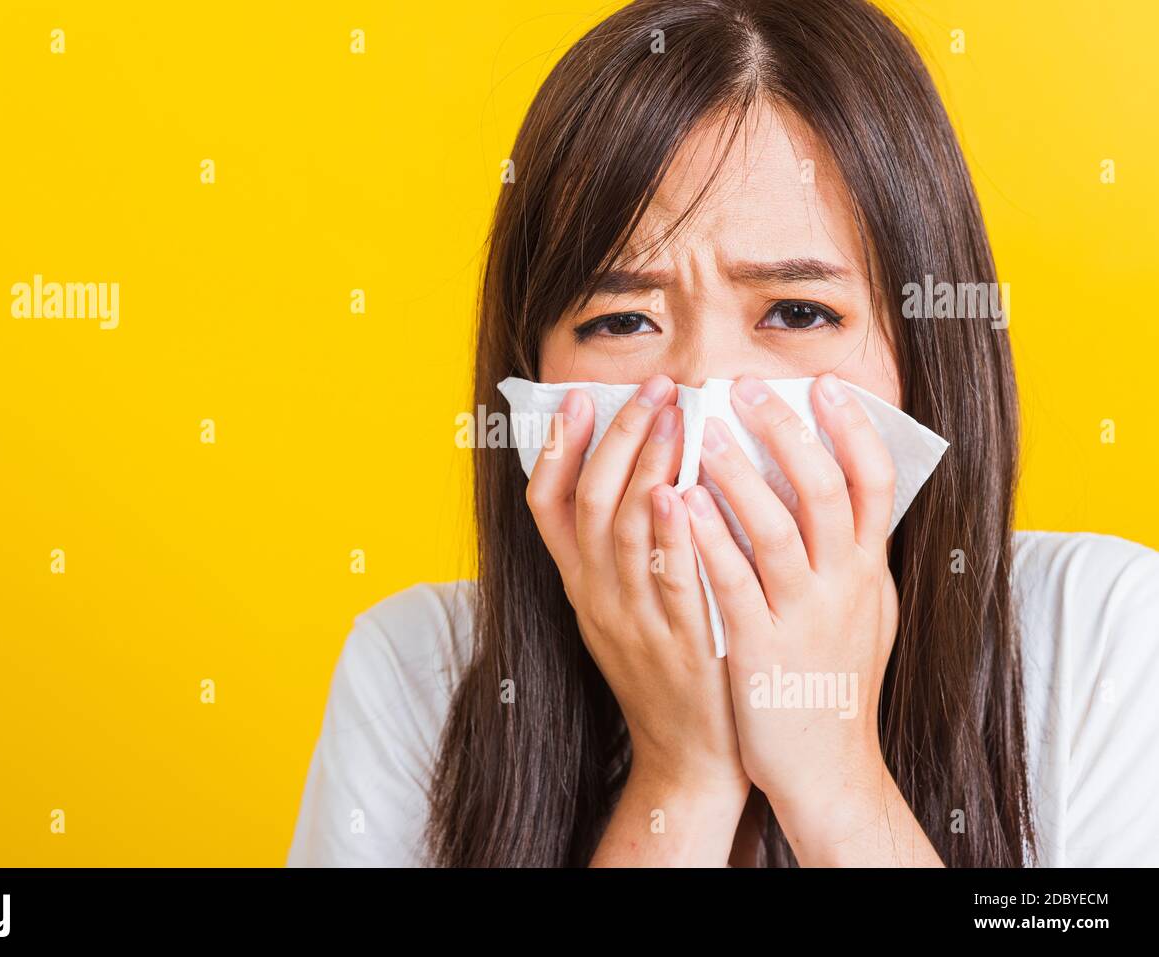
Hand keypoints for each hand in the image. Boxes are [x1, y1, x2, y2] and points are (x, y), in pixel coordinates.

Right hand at [525, 375, 750, 814]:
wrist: (687, 757)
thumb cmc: (663, 674)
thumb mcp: (621, 612)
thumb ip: (621, 552)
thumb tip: (642, 476)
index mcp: (579, 586)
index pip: (547, 506)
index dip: (558, 448)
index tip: (579, 398)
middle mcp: (597, 597)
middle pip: (591, 502)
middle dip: (618, 437)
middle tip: (653, 387)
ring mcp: (634, 619)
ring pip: (625, 528)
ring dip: (646, 465)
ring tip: (674, 414)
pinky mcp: (678, 641)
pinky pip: (669, 577)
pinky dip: (671, 531)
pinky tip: (684, 489)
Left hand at [683, 373, 897, 823]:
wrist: (827, 770)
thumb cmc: (835, 685)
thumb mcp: (865, 615)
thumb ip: (856, 557)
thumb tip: (850, 499)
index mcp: (870, 572)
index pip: (875, 484)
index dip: (852, 430)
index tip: (823, 386)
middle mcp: (845, 587)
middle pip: (826, 490)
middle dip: (787, 432)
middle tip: (749, 388)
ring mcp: (804, 617)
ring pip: (778, 530)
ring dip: (740, 475)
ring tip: (703, 430)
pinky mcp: (761, 647)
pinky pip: (733, 582)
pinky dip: (707, 538)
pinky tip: (679, 501)